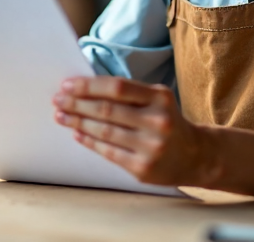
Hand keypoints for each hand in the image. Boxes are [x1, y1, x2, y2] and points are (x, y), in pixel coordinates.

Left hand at [52, 77, 212, 185]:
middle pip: (107, 110)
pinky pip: (108, 152)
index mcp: (160, 97)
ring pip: (104, 131)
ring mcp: (150, 146)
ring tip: (61, 116)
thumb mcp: (158, 99)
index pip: (117, 87)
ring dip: (78, 122)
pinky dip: (89, 141)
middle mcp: (157, 121)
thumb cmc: (168, 121)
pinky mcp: (142, 168)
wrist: (196, 156)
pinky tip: (77, 133)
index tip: (67, 85)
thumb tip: (84, 88)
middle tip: (58, 100)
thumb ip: (128, 93)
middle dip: (77, 103)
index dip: (88, 85)